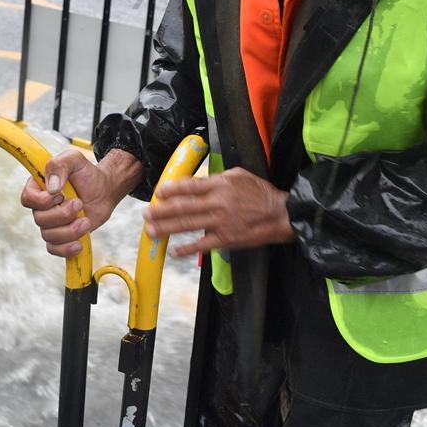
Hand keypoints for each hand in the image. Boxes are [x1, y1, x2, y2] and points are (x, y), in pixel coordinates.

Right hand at [20, 148, 142, 257]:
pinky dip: (66, 249)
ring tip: (86, 221)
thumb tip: (51, 188)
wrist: (104, 190)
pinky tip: (79, 243)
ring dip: (70, 230)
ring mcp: (51, 223)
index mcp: (39, 187)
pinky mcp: (62, 236)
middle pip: (40, 220)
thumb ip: (60, 165)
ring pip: (49, 236)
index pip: (27, 199)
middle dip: (63, 214)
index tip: (60, 194)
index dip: (42, 201)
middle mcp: (42, 207)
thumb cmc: (87, 174)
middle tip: (79, 203)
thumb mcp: (74, 159)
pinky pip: (55, 249)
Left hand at [143, 167, 294, 256]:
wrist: (280, 214)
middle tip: (146, 214)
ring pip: (188, 225)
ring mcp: (220, 222)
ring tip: (151, 231)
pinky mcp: (225, 239)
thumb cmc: (260, 193)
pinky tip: (174, 251)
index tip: (158, 193)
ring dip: (166, 228)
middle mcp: (217, 202)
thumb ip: (217, 177)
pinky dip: (186, 249)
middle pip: (183, 207)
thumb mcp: (239, 175)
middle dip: (161, 211)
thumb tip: (199, 181)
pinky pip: (201, 245)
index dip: (171, 190)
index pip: (189, 186)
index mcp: (219, 185)